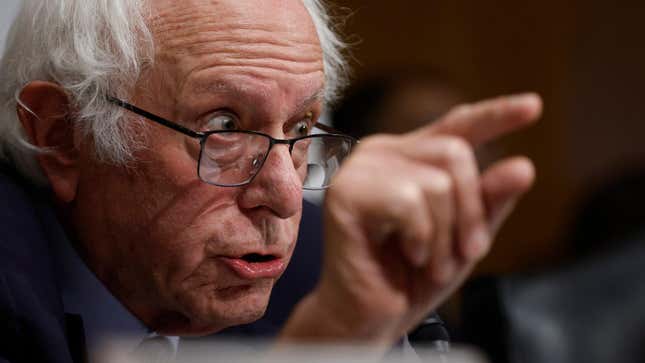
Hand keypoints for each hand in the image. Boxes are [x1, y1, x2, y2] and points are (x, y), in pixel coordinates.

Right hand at [280, 93, 541, 347]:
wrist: (369, 318)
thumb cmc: (411, 277)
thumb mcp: (465, 238)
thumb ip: (489, 202)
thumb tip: (523, 167)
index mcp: (409, 157)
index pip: (457, 126)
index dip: (496, 115)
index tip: (534, 106)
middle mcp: (382, 154)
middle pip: (455, 154)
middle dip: (469, 213)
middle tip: (460, 254)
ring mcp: (360, 170)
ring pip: (436, 182)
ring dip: (444, 236)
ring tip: (426, 261)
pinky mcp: (345, 193)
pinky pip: (409, 201)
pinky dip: (420, 238)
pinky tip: (405, 253)